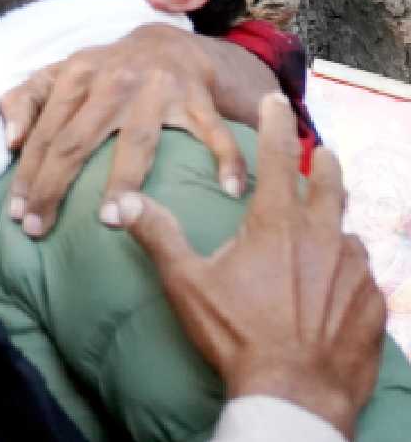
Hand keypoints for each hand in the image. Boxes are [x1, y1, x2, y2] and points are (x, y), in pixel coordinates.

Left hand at [0, 24, 245, 237]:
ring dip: (122, 179)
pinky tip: (230, 189)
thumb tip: (10, 141)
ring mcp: (158, 90)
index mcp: (76, 75)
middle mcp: (114, 81)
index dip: (28, 173)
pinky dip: (227, 158)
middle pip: (76, 140)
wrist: (168, 42)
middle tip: (39, 229)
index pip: (46, 132)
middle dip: (53, 186)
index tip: (17, 214)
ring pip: (137, 141)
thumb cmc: (103, 71)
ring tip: (109, 219)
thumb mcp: (58, 74)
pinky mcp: (198, 98)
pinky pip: (214, 131)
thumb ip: (24, 100)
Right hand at [120, 94, 385, 438]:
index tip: (276, 101)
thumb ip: (158, 235)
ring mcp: (353, 271)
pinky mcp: (372, 303)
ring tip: (324, 227)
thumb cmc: (237, 334)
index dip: (276, 124)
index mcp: (277, 224)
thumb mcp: (187, 282)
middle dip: (323, 162)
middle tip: (320, 152)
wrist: (294, 394)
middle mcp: (323, 237)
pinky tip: (337, 283)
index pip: (279, 157)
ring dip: (334, 223)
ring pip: (347, 231)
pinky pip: (364, 275)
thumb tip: (120, 202)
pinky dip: (349, 269)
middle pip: (330, 184)